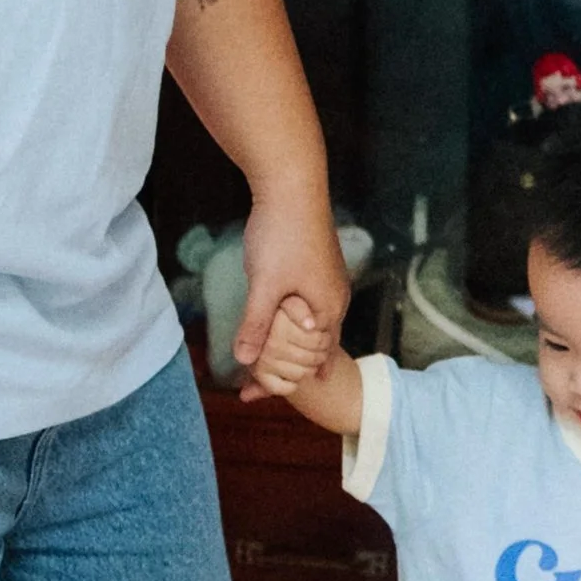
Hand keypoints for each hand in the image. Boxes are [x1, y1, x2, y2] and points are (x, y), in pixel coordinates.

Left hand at [236, 188, 351, 403]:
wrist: (293, 185)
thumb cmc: (282, 235)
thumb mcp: (265, 286)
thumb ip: (256, 325)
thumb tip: (245, 362)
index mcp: (328, 308)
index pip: (316, 357)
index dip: (291, 378)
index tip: (267, 395)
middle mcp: (336, 297)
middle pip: (319, 344)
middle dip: (296, 366)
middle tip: (268, 388)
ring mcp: (330, 280)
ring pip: (316, 324)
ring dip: (297, 345)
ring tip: (280, 363)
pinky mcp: (320, 265)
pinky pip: (312, 306)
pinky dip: (297, 323)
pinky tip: (286, 322)